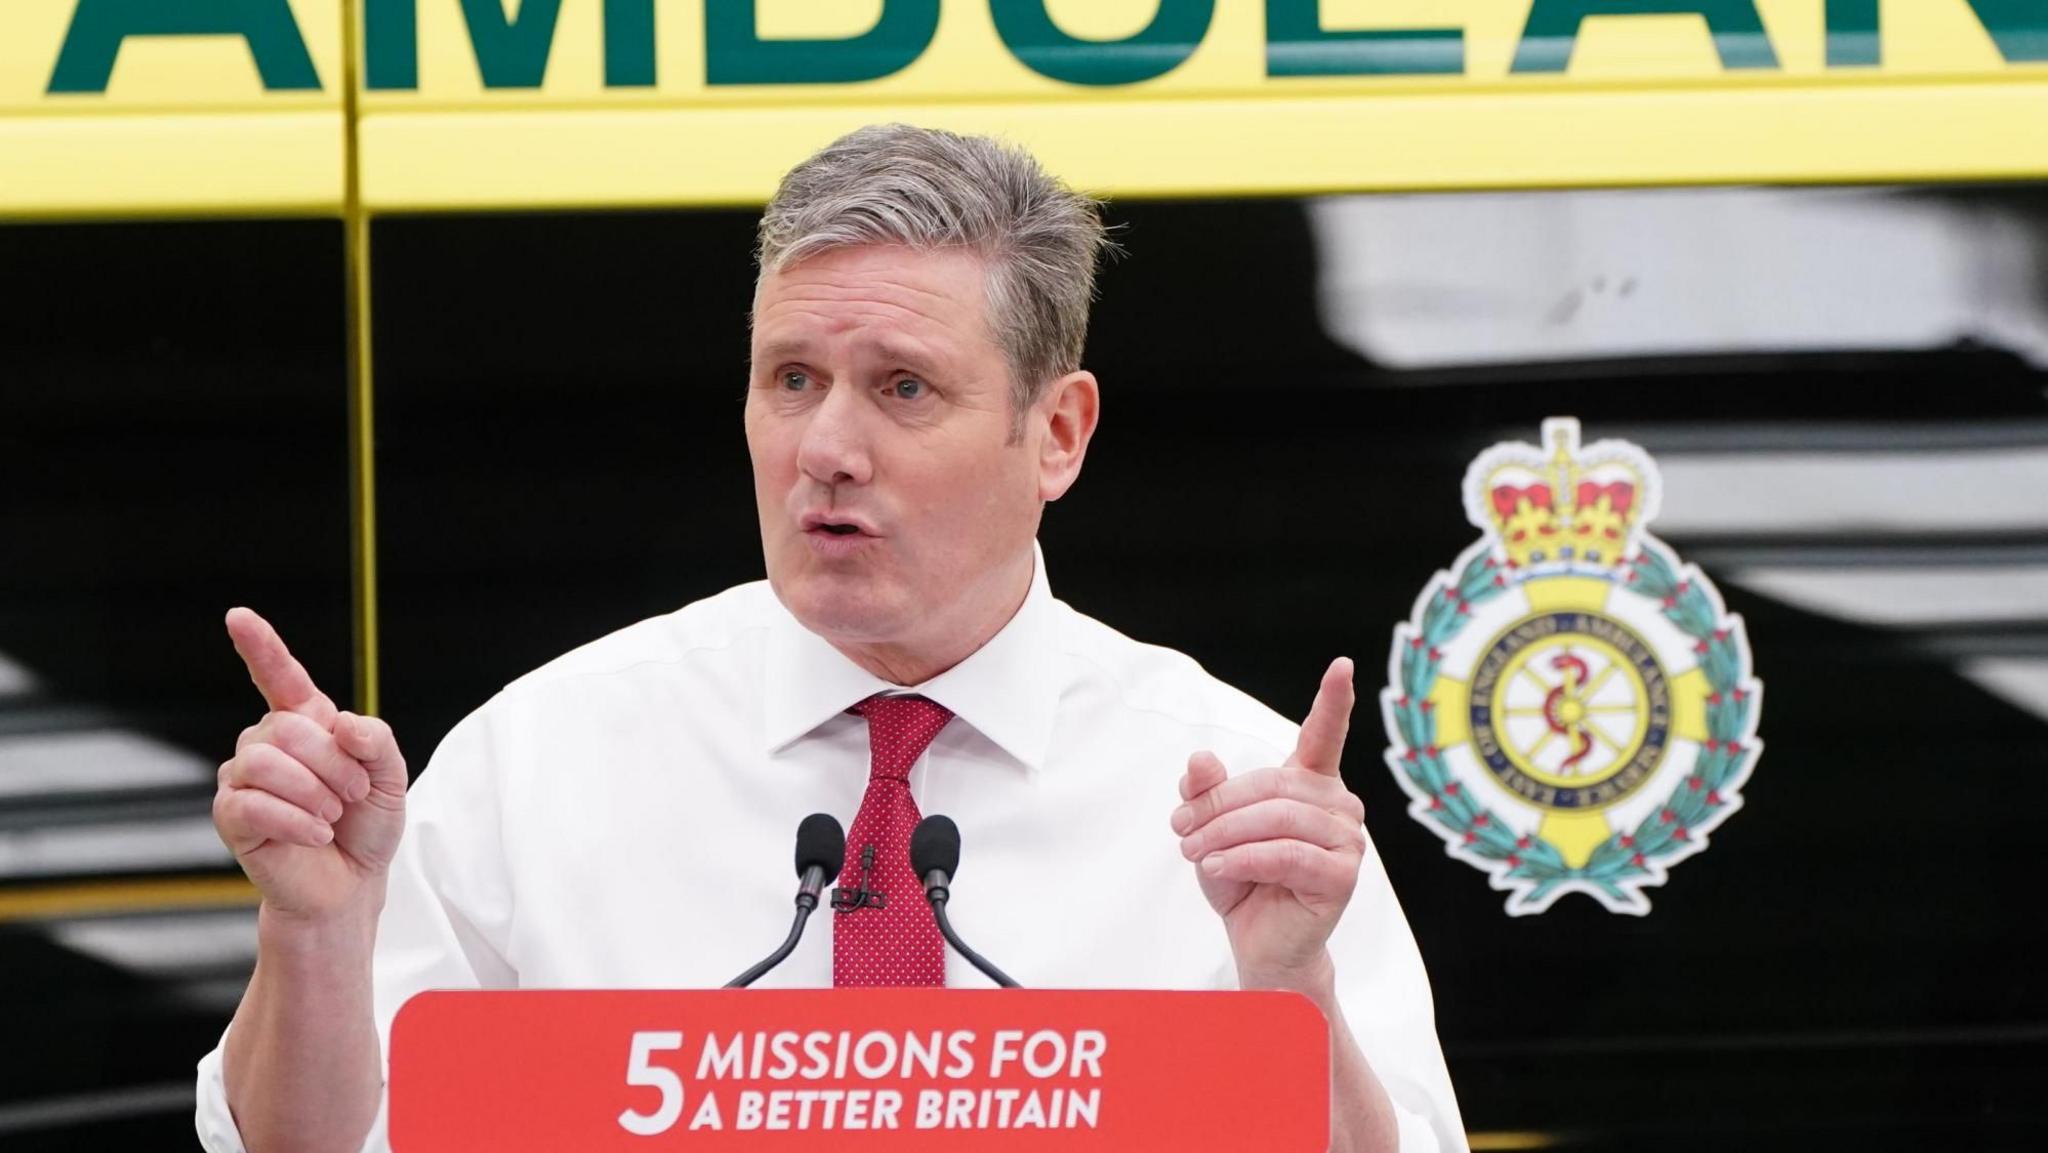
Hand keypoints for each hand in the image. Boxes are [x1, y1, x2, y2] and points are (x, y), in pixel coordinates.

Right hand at [214, 608, 407, 924]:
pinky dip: (297, 822)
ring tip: (332, 817)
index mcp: (308, 724)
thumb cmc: (366, 826)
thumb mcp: (391, 778)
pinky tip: (315, 836)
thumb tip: (341, 724)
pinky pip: (252, 804)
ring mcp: (242, 779)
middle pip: (287, 727)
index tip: (238, 615)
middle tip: (353, 795)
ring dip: (314, 794)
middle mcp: (268, 744)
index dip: (261, 646)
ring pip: (266, 763)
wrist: (349, 884)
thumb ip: (376, 741)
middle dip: (332, 764)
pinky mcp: (231, 816)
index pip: (280, 677)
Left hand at [1172, 657, 1366, 987]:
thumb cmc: (1241, 879)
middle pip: (1271, 784)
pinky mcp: (1341, 876)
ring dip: (1225, 834)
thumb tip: (1200, 759)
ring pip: (1277, 819)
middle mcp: (1337, 805)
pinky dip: (1244, 859)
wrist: (1258, 942)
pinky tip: (1218, 867)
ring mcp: (1347, 840)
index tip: (1343, 666)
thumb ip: (1206, 791)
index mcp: (1310, 783)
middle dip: (1218, 804)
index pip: (1323, 735)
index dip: (1334, 701)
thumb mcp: (1211, 828)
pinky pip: (1286, 855)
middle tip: (1180, 828)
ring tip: (1194, 852)